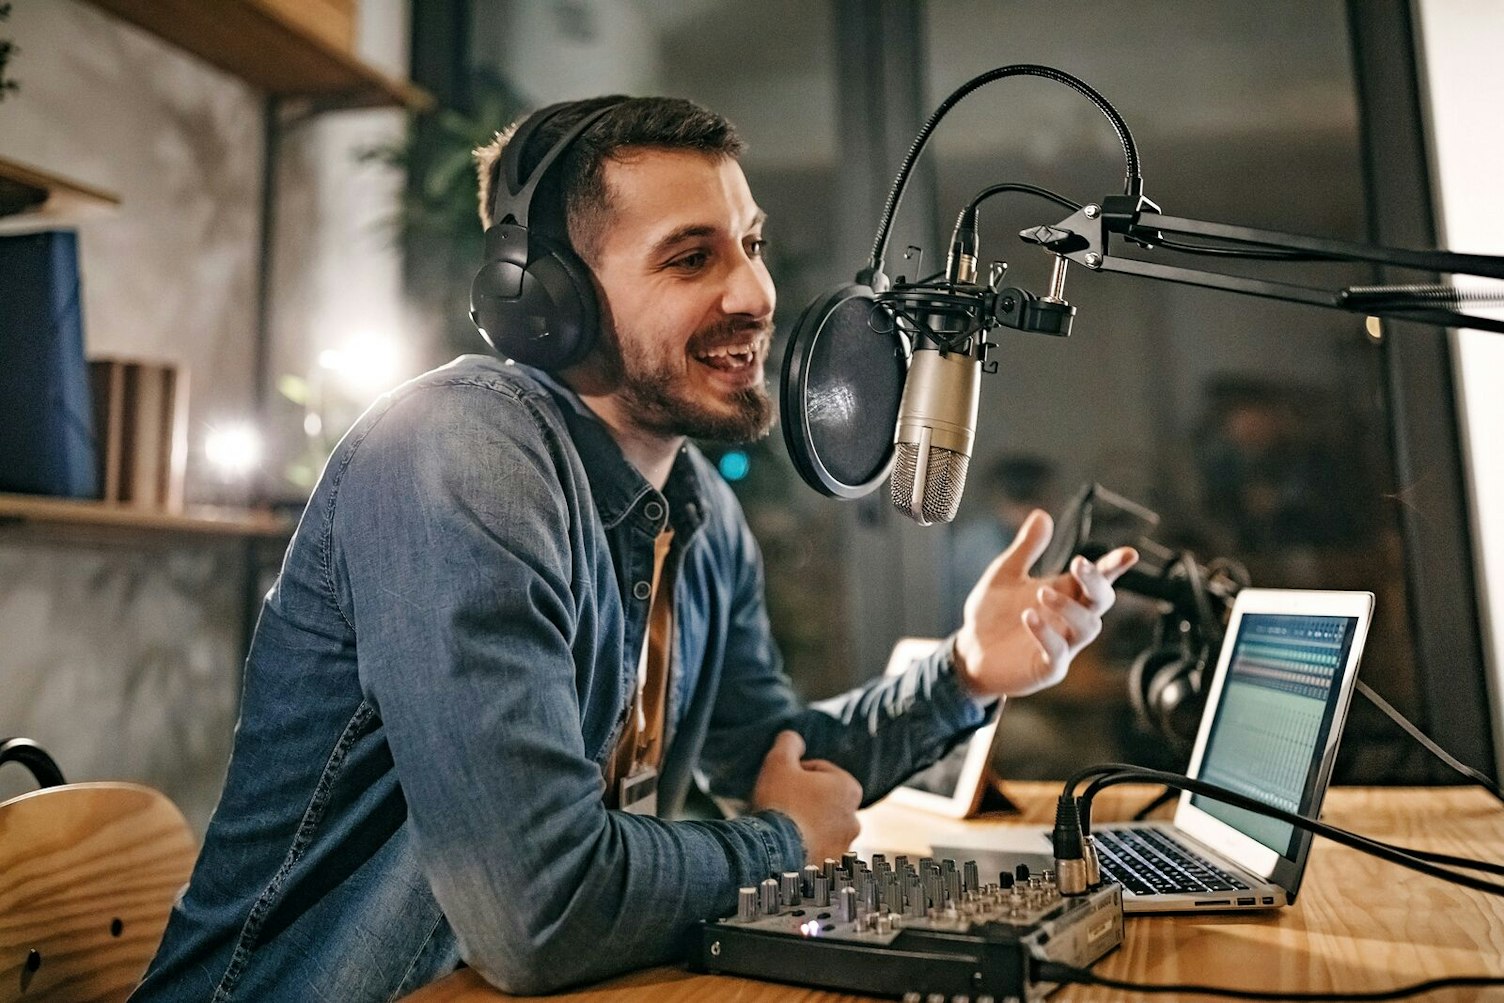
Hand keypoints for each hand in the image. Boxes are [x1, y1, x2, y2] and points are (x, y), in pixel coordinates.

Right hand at [751, 730, 861, 863]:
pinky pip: (818, 851)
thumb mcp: (779, 762)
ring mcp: (845, 846)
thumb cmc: (780, 804)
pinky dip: (806, 847)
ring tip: (783, 828)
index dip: (796, 773)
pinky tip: (788, 847)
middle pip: (823, 800)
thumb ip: (789, 743)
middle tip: (781, 804)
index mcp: (848, 788)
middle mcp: (854, 818)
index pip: (819, 771)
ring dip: (806, 824)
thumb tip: (795, 739)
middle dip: (804, 800)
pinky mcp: (833, 867)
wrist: (775, 853)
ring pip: (822, 827)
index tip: (783, 782)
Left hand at [955, 509, 1137, 698]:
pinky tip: (1029, 616)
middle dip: (1097, 582)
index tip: (1129, 553)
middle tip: (1080, 564)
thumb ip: (1026, 548)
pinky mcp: (1048, 667)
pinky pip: (1058, 653)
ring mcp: (1063, 645)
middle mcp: (1069, 619)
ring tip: (1042, 593)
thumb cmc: (992, 614)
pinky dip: (1047, 634)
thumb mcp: (1004, 574)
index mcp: (1065, 593)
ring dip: (1069, 608)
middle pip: (1102, 601)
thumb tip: (1042, 515)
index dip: (1114, 566)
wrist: (970, 650)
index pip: (1097, 578)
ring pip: (1088, 627)